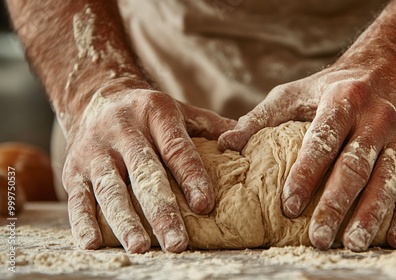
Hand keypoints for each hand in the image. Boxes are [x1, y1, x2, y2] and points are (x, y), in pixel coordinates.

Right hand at [63, 84, 234, 252]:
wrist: (98, 98)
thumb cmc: (150, 114)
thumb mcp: (181, 110)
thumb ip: (212, 127)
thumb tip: (249, 144)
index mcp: (155, 114)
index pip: (176, 149)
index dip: (191, 177)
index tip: (205, 205)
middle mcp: (123, 131)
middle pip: (144, 174)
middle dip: (161, 210)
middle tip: (177, 243)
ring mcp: (95, 151)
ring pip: (110, 189)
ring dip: (125, 221)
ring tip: (140, 247)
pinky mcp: (73, 169)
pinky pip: (77, 197)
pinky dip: (83, 221)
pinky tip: (94, 243)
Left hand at [219, 47, 395, 250]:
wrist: (393, 68)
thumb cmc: (334, 85)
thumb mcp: (295, 92)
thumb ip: (261, 118)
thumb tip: (225, 144)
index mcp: (343, 101)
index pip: (322, 141)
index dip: (305, 174)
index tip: (288, 207)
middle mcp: (376, 119)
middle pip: (355, 166)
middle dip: (336, 204)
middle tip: (319, 238)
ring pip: (387, 180)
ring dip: (371, 215)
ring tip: (354, 244)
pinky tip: (395, 239)